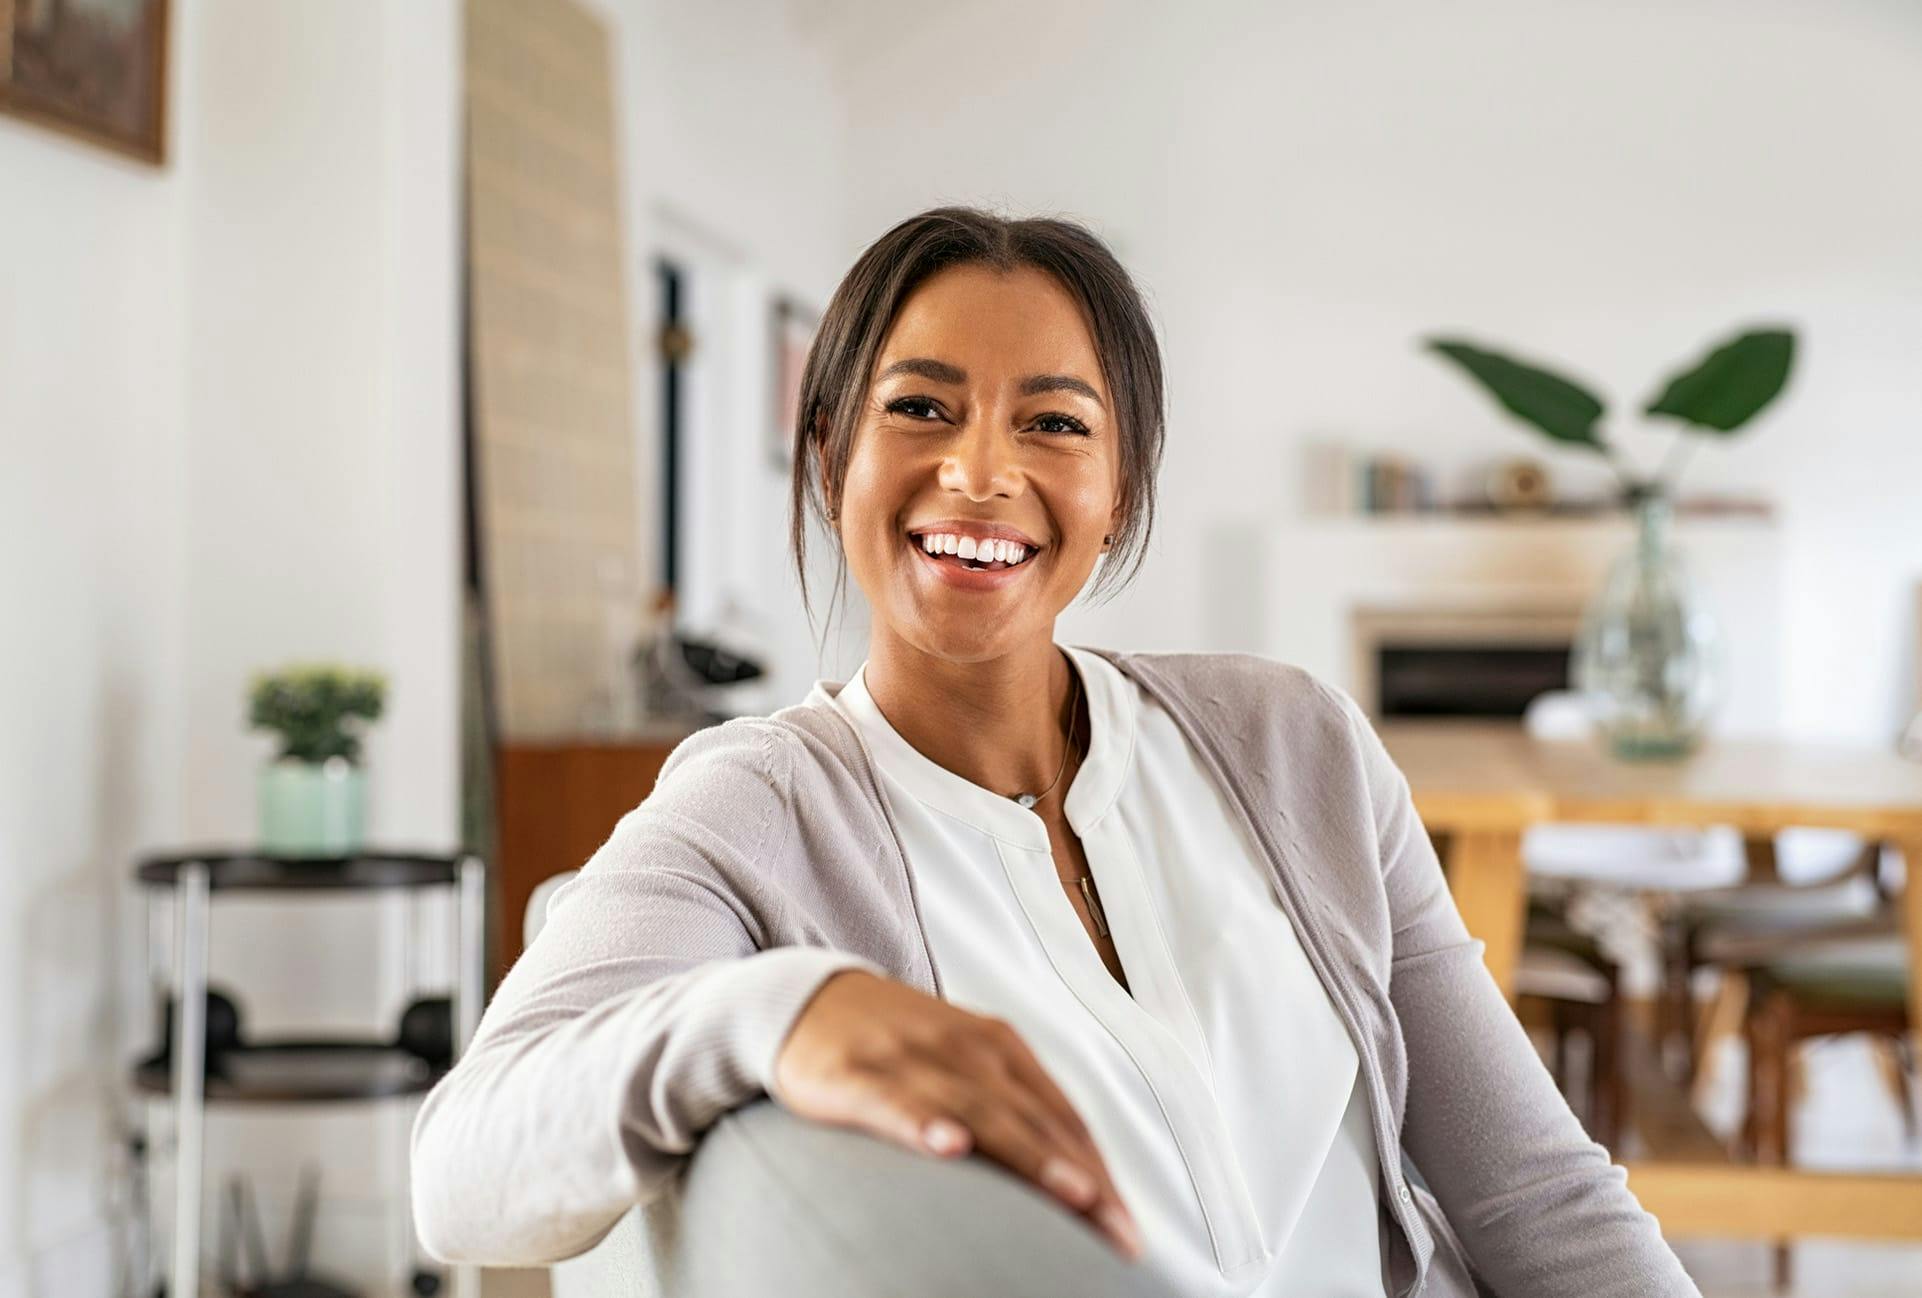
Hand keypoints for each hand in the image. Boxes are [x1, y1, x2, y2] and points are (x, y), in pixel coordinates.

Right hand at [772, 968, 1143, 1260]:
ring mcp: (913, 1058)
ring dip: (1030, 1155)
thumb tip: (1072, 1180)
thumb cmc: (898, 1046)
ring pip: (981, 1112)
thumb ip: (1011, 1111)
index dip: (1100, 1171)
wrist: (806, 998)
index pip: (1062, 1117)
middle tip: (1120, 1231)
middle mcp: (966, 1048)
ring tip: (1073, 1195)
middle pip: (1036, 1120)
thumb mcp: (962, 1066)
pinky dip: (924, 1123)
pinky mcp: (856, 1074)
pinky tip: (949, 1146)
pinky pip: (895, 1102)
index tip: (1129, 1228)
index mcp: (999, 1047)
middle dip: (1084, 1178)